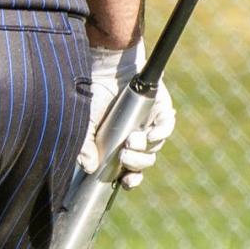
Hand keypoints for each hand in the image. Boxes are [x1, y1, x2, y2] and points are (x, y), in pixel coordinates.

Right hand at [79, 40, 176, 189]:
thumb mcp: (83, 124)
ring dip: (144, 149)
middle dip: (136, 164)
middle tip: (125, 156)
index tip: (125, 182)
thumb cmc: (91, 94)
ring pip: (154, 147)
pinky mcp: (161, 109)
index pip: (128, 170)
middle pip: (144, 161)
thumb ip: (84, 147)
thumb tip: (89, 168)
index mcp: (117, 145)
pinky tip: (150, 134)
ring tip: (131, 140)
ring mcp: (149, 123)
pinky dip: (160, 133)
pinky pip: (166, 127)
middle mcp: (135, 137)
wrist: (104, 66)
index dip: (130, 180)